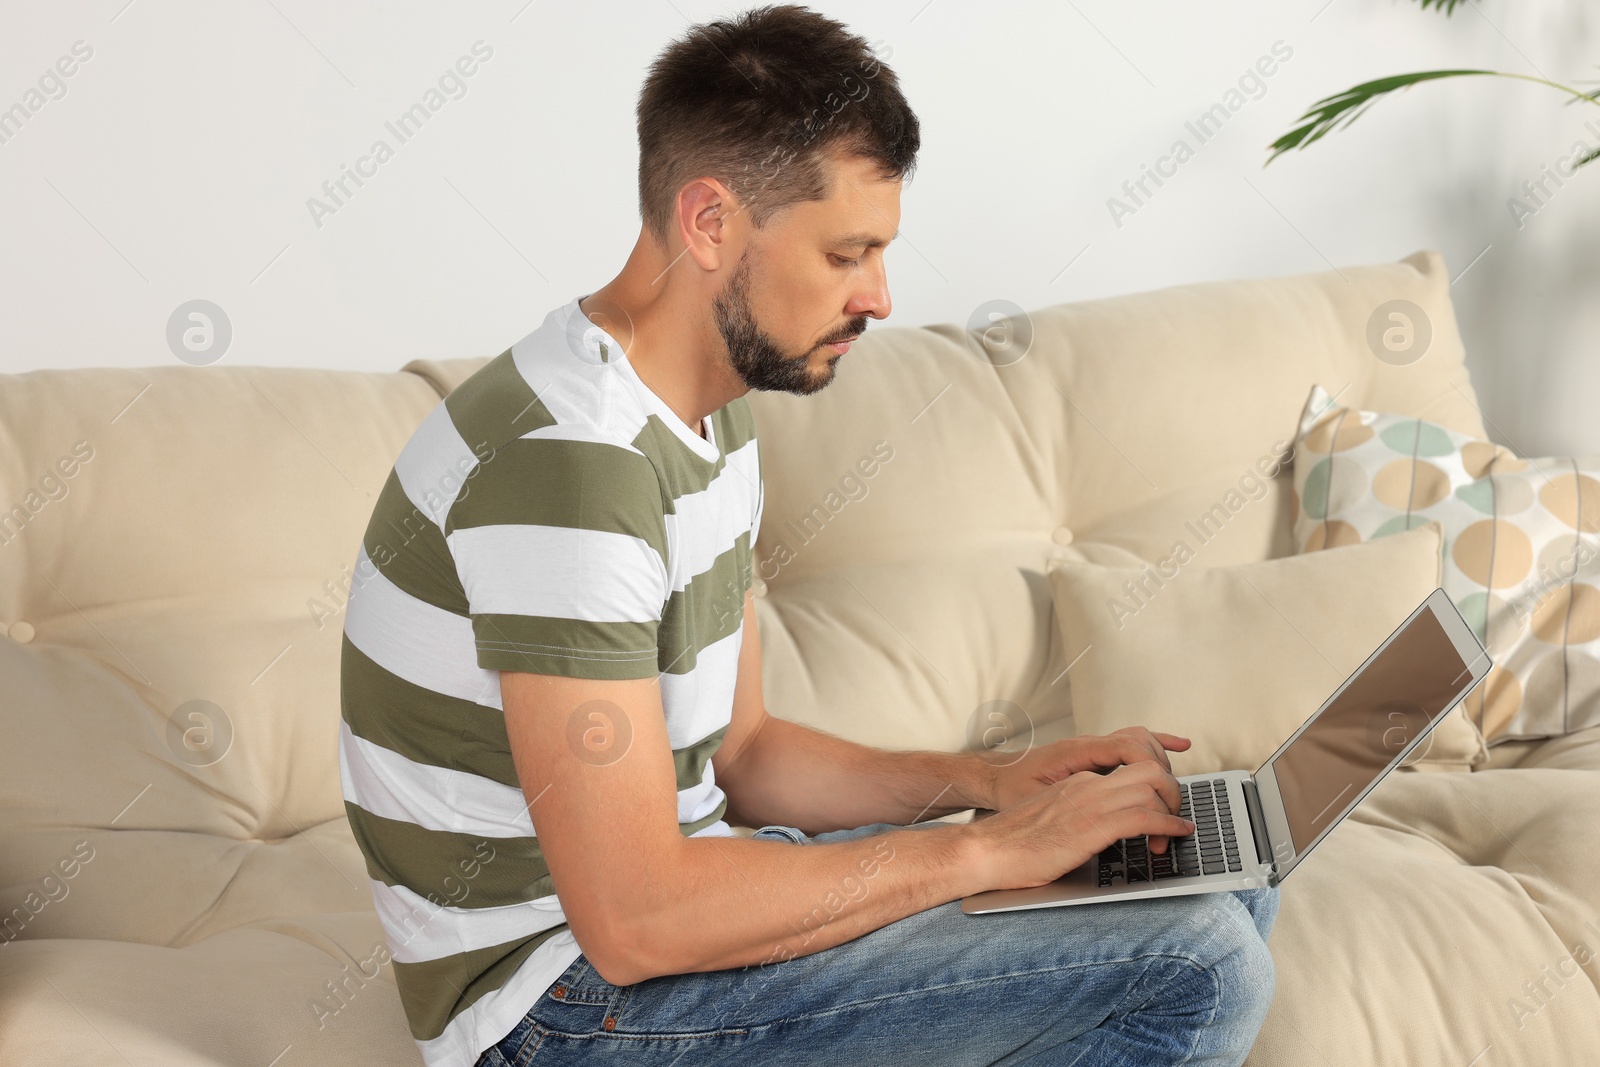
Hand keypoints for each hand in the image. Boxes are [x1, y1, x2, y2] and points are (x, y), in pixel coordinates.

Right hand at [967, 761, 1196, 891]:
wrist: (984, 851)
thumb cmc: (1011, 846)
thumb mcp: (1051, 822)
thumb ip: (1076, 820)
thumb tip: (1098, 837)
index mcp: (1077, 783)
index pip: (1129, 772)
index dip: (1153, 790)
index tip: (1162, 811)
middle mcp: (1087, 785)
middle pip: (1149, 769)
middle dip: (1172, 790)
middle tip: (1175, 816)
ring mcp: (1089, 803)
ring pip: (1153, 787)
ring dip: (1173, 809)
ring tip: (1176, 832)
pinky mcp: (1091, 826)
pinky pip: (1145, 817)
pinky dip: (1168, 825)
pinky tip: (1175, 836)